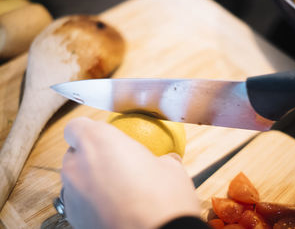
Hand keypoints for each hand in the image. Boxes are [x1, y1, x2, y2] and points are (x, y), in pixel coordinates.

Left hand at [61, 117, 199, 228]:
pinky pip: (79, 202)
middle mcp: (77, 166)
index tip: (105, 137)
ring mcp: (72, 195)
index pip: (77, 126)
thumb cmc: (164, 198)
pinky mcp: (74, 219)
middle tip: (117, 164)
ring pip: (75, 179)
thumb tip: (166, 160)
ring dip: (90, 180)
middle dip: (91, 156)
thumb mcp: (170, 169)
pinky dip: (92, 202)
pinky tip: (114, 208)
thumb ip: (159, 158)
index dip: (88, 130)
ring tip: (117, 190)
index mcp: (99, 142)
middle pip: (74, 153)